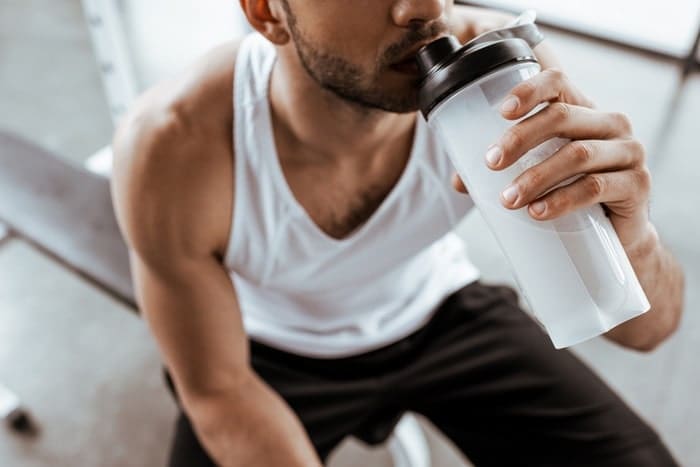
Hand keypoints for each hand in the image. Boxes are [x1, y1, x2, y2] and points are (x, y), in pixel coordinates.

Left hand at [486, 69, 653, 252]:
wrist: (617, 237)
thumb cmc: (573, 197)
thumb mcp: (540, 176)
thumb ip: (504, 172)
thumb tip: (459, 181)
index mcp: (582, 111)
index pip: (557, 83)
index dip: (529, 91)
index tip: (501, 111)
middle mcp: (609, 124)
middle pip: (561, 117)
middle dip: (519, 139)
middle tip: (490, 163)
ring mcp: (628, 151)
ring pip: (576, 154)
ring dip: (536, 176)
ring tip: (508, 199)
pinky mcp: (637, 184)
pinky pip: (596, 187)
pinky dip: (562, 199)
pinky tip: (537, 211)